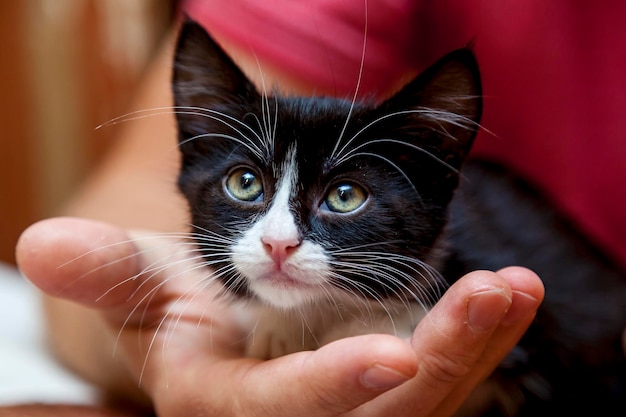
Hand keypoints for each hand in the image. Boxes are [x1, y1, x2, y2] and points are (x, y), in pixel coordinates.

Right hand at [17, 217, 543, 416]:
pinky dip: (475, 336)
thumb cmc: (180, 309)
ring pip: (428, 396)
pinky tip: (504, 295)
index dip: (334, 389)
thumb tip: (40, 243)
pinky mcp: (388, 389)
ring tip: (515, 287)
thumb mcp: (144, 289)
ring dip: (476, 342)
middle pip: (385, 411)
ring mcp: (354, 410)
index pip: (287, 412)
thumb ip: (107, 272)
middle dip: (444, 357)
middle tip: (497, 292)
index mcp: (232, 406)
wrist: (223, 323)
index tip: (395, 351)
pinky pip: (442, 372)